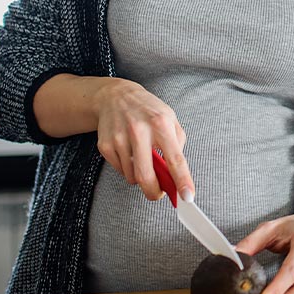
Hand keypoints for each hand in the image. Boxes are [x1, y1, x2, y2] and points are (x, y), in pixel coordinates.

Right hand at [94, 79, 194, 201]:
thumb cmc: (148, 110)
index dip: (182, 180)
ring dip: (140, 175)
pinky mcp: (105, 145)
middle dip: (154, 192)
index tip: (187, 198)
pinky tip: (128, 151)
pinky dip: (127, 168)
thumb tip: (176, 175)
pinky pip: (120, 171)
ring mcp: (120, 138)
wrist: (116, 96)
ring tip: (141, 156)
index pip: (175, 159)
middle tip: (159, 193)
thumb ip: (177, 145)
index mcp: (161, 124)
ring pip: (132, 177)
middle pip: (146, 177)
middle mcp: (139, 130)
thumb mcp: (170, 118)